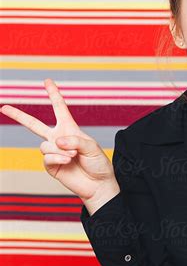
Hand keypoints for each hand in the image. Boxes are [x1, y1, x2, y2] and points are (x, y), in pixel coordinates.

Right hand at [1, 78, 118, 200]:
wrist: (97, 184)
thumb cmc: (98, 163)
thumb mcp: (92, 147)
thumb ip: (75, 140)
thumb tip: (56, 140)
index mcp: (70, 128)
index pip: (60, 108)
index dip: (53, 94)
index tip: (47, 81)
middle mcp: (58, 138)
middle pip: (34, 124)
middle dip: (19, 116)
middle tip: (4, 107)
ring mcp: (53, 152)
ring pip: (44, 145)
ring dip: (59, 150)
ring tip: (73, 156)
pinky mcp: (50, 165)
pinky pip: (46, 157)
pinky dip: (57, 158)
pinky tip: (67, 161)